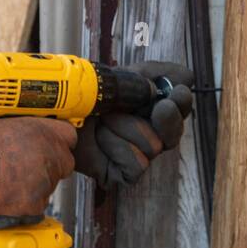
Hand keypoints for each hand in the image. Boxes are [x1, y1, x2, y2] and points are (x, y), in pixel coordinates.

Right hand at [0, 113, 76, 219]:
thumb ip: (2, 109)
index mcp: (46, 131)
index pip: (68, 133)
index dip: (56, 135)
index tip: (46, 136)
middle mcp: (52, 158)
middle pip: (63, 158)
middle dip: (50, 157)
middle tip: (29, 156)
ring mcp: (46, 183)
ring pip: (51, 180)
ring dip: (38, 176)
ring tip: (14, 173)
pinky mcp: (36, 204)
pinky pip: (38, 199)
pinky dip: (27, 196)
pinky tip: (9, 189)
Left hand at [75, 61, 194, 187]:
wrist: (58, 113)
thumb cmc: (87, 93)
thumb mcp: (123, 75)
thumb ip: (155, 73)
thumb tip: (188, 77)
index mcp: (150, 106)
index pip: (180, 106)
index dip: (182, 101)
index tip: (179, 93)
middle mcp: (147, 131)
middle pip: (174, 132)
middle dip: (167, 118)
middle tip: (159, 108)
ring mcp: (136, 154)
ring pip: (154, 145)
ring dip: (126, 127)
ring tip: (104, 118)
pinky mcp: (123, 174)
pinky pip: (136, 164)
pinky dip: (117, 148)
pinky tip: (100, 140)